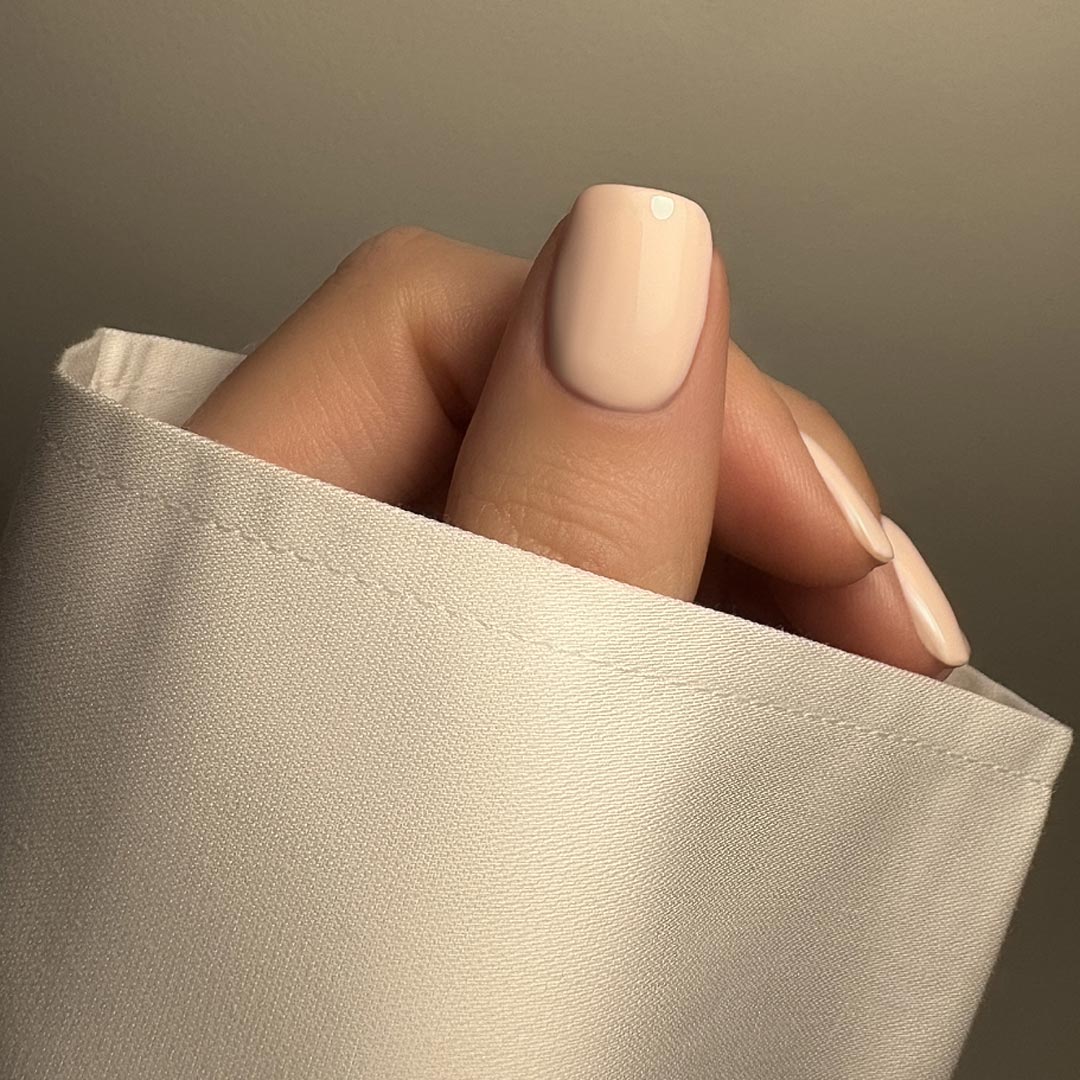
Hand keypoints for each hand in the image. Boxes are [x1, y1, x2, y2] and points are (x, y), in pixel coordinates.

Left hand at [182, 184, 968, 678]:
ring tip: (847, 664)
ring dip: (739, 563)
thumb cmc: (334, 990)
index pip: (451, 316)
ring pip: (583, 493)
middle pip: (535, 396)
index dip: (670, 392)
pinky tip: (768, 681)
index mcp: (233, 510)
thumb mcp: (474, 754)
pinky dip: (692, 625)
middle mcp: (290, 537)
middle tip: (872, 618)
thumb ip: (557, 513)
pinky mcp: (444, 677)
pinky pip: (585, 589)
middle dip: (738, 488)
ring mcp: (374, 606)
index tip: (830, 536)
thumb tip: (639, 257)